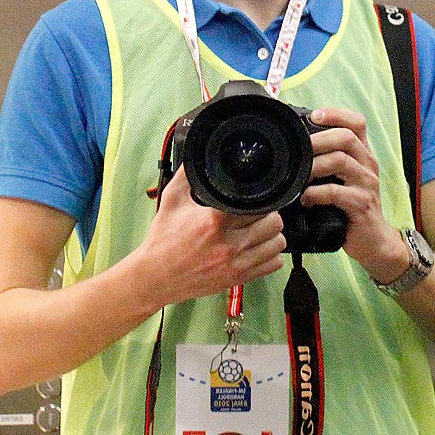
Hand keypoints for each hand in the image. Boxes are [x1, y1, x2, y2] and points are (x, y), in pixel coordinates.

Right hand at [133, 167, 287, 308]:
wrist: (155, 276)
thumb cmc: (163, 241)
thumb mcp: (172, 200)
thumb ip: (188, 175)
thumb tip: (198, 156)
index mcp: (215, 220)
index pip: (259, 205)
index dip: (261, 199)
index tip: (255, 199)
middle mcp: (229, 243)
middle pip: (274, 223)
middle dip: (269, 215)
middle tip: (259, 214)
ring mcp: (236, 264)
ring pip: (278, 244)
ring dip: (272, 235)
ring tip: (260, 231)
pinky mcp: (238, 278)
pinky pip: (273, 265)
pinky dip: (271, 256)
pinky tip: (259, 249)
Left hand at [299, 107, 408, 281]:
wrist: (374, 241)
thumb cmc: (352, 208)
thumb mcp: (344, 180)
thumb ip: (329, 162)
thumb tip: (298, 147)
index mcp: (363, 155)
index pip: (357, 122)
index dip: (336, 114)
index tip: (314, 115)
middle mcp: (368, 165)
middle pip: (347, 137)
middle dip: (319, 138)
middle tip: (299, 147)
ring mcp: (367, 184)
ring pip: (341, 161)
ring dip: (314, 165)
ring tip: (300, 176)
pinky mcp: (361, 204)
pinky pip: (336, 192)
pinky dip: (316, 193)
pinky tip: (306, 199)